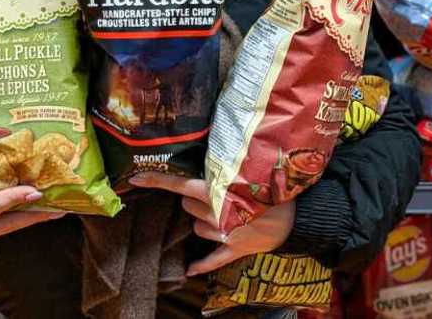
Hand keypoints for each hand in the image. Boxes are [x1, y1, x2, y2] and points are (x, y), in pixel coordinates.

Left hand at [131, 172, 296, 275]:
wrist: (297, 215)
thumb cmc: (272, 189)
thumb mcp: (248, 173)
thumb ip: (224, 171)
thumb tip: (206, 160)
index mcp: (218, 191)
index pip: (180, 184)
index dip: (156, 180)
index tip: (134, 179)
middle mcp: (217, 213)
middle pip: (187, 207)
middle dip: (195, 201)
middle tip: (215, 195)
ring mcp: (224, 234)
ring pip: (197, 229)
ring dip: (205, 223)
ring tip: (227, 215)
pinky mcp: (233, 250)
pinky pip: (212, 259)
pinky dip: (201, 265)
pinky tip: (190, 271)